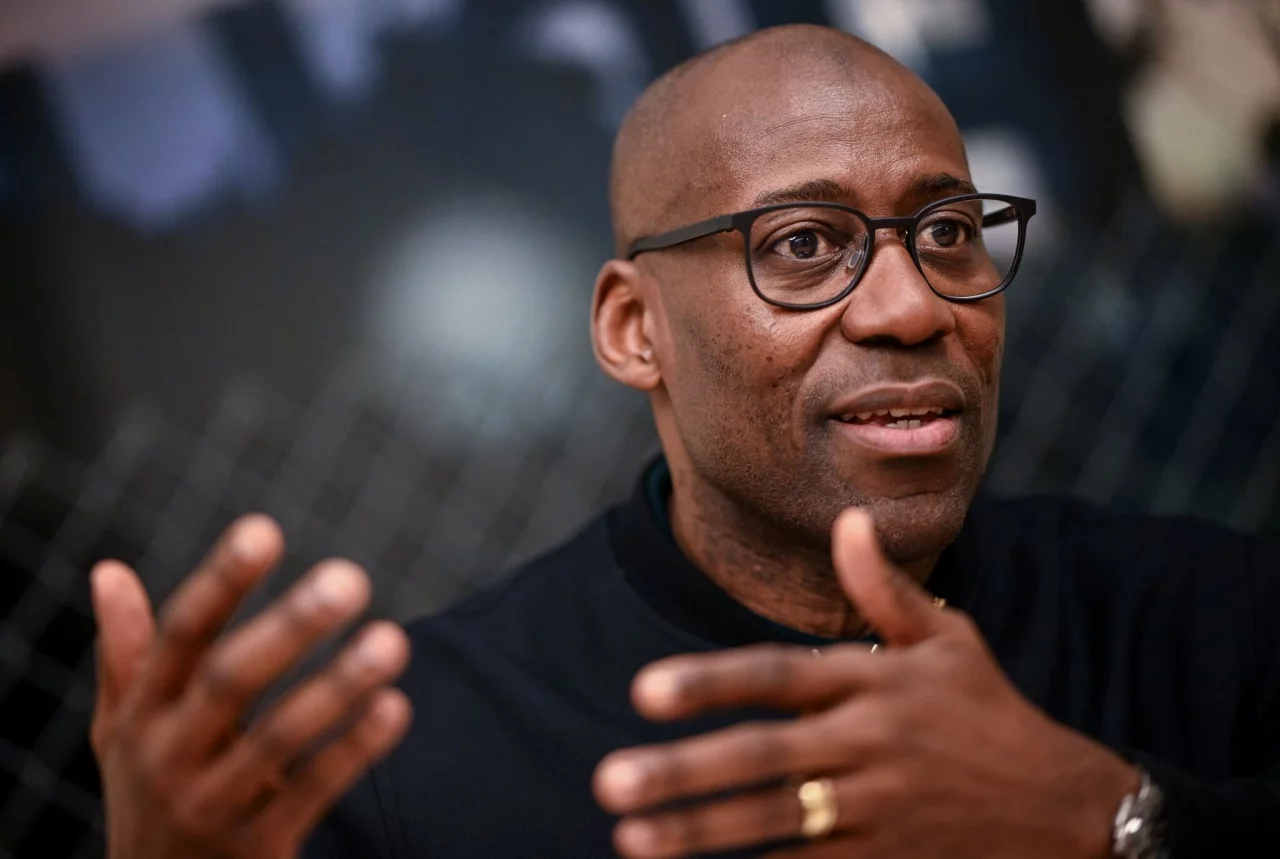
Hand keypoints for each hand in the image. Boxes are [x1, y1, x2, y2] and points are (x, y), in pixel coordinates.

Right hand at [90, 514, 411, 858]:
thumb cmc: (152, 789)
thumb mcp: (123, 726)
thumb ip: (125, 651)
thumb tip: (107, 572)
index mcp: (142, 711)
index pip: (180, 635)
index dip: (220, 581)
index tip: (264, 529)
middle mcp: (170, 754)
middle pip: (230, 681)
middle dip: (290, 628)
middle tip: (350, 578)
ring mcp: (213, 803)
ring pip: (278, 740)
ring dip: (337, 687)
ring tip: (392, 640)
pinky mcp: (258, 845)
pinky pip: (311, 793)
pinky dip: (354, 751)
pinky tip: (395, 708)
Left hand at [593, 508, 1138, 857]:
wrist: (1067, 809)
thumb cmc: (989, 712)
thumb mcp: (948, 640)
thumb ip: (884, 588)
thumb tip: (846, 520)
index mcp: (875, 682)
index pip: (779, 676)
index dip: (711, 682)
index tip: (644, 691)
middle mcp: (870, 744)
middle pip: (765, 758)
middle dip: (686, 773)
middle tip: (611, 782)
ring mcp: (877, 809)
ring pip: (777, 823)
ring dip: (703, 832)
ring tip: (632, 839)